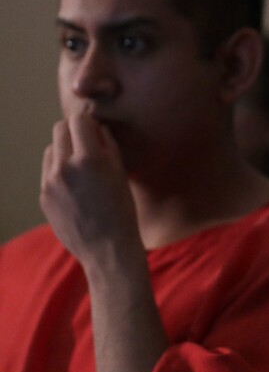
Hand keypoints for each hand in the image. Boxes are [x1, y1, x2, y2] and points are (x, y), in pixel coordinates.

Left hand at [40, 112, 140, 264]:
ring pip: (51, 149)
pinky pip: (47, 171)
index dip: (89, 121)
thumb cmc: (122, 212)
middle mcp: (64, 168)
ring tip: (82, 167)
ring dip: (64, 150)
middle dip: (74, 131)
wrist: (106, 249)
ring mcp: (49, 183)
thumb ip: (108, 147)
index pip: (79, 121)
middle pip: (60, 129)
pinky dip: (59, 169)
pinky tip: (76, 185)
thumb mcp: (121, 175)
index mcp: (89, 160)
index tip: (96, 129)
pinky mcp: (43, 196)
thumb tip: (98, 128)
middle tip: (88, 143)